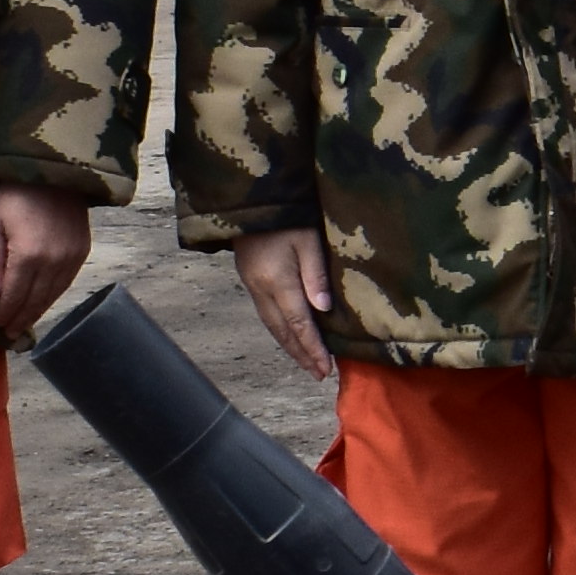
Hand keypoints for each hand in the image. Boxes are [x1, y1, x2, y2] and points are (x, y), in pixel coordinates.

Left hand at [0, 184, 90, 337]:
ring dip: (38, 311)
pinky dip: (54, 296)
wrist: (54, 172)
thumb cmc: (15, 194)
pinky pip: (67, 283)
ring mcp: (71, 258)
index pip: (15, 295)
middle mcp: (53, 262)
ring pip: (53, 295)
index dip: (6, 313)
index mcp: (27, 255)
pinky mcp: (82, 252)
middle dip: (21, 318)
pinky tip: (44, 302)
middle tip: (10, 332)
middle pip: (35, 300)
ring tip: (25, 323)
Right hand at [234, 225, 341, 382]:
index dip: (313, 348)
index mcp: (277, 282)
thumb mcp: (307, 240)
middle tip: (318, 374)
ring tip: (306, 362)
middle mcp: (261, 290)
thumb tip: (324, 309)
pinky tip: (290, 337)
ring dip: (289, 347)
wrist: (249, 200)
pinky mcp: (250, 280)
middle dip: (301, 354)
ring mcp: (252, 286)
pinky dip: (280, 331)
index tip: (326, 368)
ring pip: (272, 325)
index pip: (299, 324)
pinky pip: (266, 314)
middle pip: (283, 331)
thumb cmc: (286, 216)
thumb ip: (315, 275)